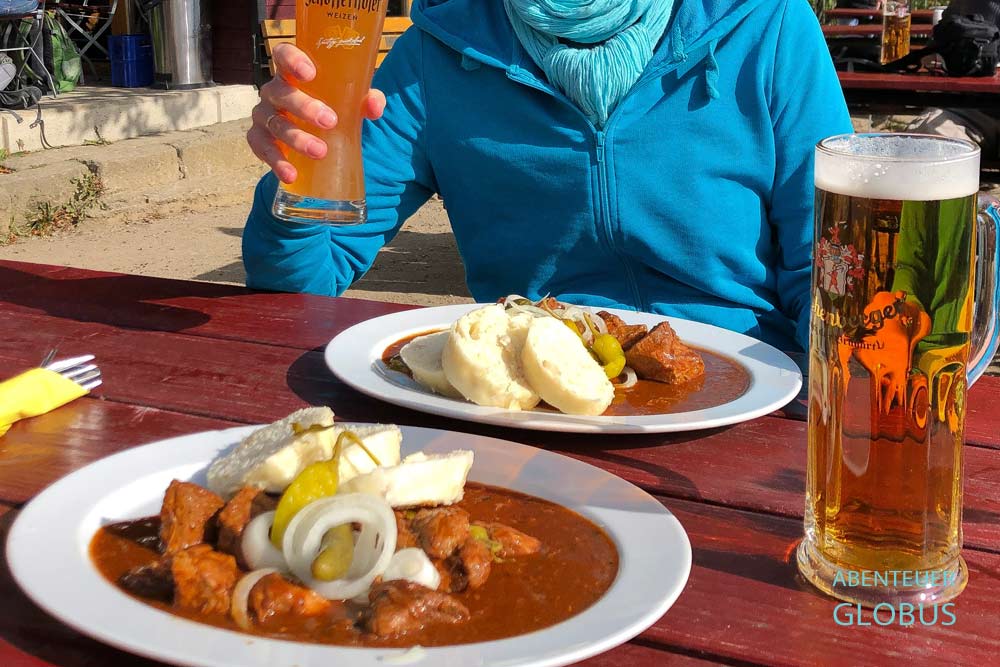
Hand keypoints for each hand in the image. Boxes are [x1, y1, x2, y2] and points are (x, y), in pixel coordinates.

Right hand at [247, 43, 386, 183]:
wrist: (311, 134)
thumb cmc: (329, 106)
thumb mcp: (348, 100)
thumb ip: (364, 98)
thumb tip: (375, 105)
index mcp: (292, 73)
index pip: (283, 55)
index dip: (292, 60)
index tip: (310, 73)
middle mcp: (273, 91)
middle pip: (281, 93)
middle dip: (304, 107)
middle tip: (329, 121)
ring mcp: (264, 115)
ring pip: (274, 123)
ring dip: (296, 138)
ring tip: (320, 151)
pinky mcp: (258, 139)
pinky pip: (262, 148)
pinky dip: (277, 162)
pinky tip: (291, 174)